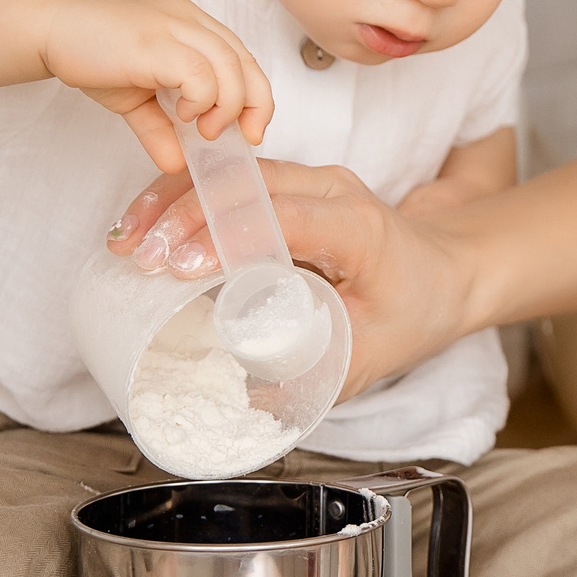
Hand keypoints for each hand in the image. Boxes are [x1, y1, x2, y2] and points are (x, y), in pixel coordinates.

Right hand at [37, 0, 274, 173]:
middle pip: (247, 62)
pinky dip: (201, 100)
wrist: (48, 27)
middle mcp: (190, 21)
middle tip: (239, 137)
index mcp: (193, 25)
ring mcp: (175, 27)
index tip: (250, 130)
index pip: (243, 58)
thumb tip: (176, 164)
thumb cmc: (90, 54)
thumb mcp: (134, 98)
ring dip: (226, 107)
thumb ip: (160, 128)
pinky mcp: (156, 42)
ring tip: (203, 130)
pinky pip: (199, 73)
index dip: (256, 96)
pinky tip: (182, 115)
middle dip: (254, 106)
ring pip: (230, 67)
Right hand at [107, 160, 476, 396]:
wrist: (449, 269)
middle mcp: (332, 190)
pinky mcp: (290, 185)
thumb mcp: (375, 355)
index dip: (224, 236)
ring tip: (127, 241)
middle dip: (182, 217)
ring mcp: (309, 181)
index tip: (178, 268)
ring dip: (172, 202)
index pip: (281, 218)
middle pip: (244, 185)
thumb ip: (318, 377)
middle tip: (137, 258)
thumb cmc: (416, 306)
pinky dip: (185, 199)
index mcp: (357, 227)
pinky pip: (229, 181)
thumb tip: (248, 402)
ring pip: (228, 175)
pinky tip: (147, 224)